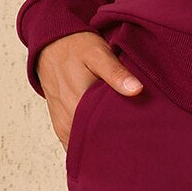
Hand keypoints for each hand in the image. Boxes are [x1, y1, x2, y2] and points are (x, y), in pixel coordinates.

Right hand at [37, 32, 143, 149]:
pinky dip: (89, 143)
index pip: (104, 136)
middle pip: (95, 144)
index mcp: (78, 106)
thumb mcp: (99, 54)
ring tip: (123, 143)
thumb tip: (137, 90)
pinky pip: (74, 142)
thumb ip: (117, 73)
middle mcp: (67, 120)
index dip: (123, 141)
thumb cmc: (76, 47)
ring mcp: (62, 125)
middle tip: (137, 142)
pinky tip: (105, 139)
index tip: (141, 139)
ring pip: (83, 146)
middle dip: (115, 146)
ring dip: (101, 146)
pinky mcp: (60, 123)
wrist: (50, 44)